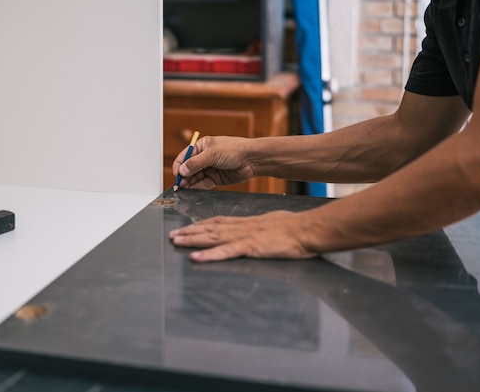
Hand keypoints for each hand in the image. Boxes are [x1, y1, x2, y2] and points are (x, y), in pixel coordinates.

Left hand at [168, 210, 318, 261]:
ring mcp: (245, 237)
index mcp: (246, 223)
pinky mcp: (251, 248)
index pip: (217, 222)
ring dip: (193, 240)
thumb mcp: (271, 223)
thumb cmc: (293, 227)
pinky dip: (210, 255)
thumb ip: (259, 228)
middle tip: (173, 235)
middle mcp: (241, 227)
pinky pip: (226, 252)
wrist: (306, 230)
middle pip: (210, 229)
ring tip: (176, 242)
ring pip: (213, 238)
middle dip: (189, 232)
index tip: (186, 227)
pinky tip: (196, 257)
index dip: (200, 225)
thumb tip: (256, 231)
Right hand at [172, 136, 255, 188]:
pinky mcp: (215, 178)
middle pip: (188, 169)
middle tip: (179, 185)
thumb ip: (196, 163)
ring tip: (184, 190)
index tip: (177, 175)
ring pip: (195, 178)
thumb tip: (182, 170)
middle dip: (183, 177)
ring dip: (189, 184)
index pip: (184, 157)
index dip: (179, 166)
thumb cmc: (234, 150)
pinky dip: (197, 188)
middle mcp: (204, 157)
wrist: (252, 159)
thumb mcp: (212, 154)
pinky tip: (192, 191)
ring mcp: (209, 168)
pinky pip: (203, 184)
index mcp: (201, 146)